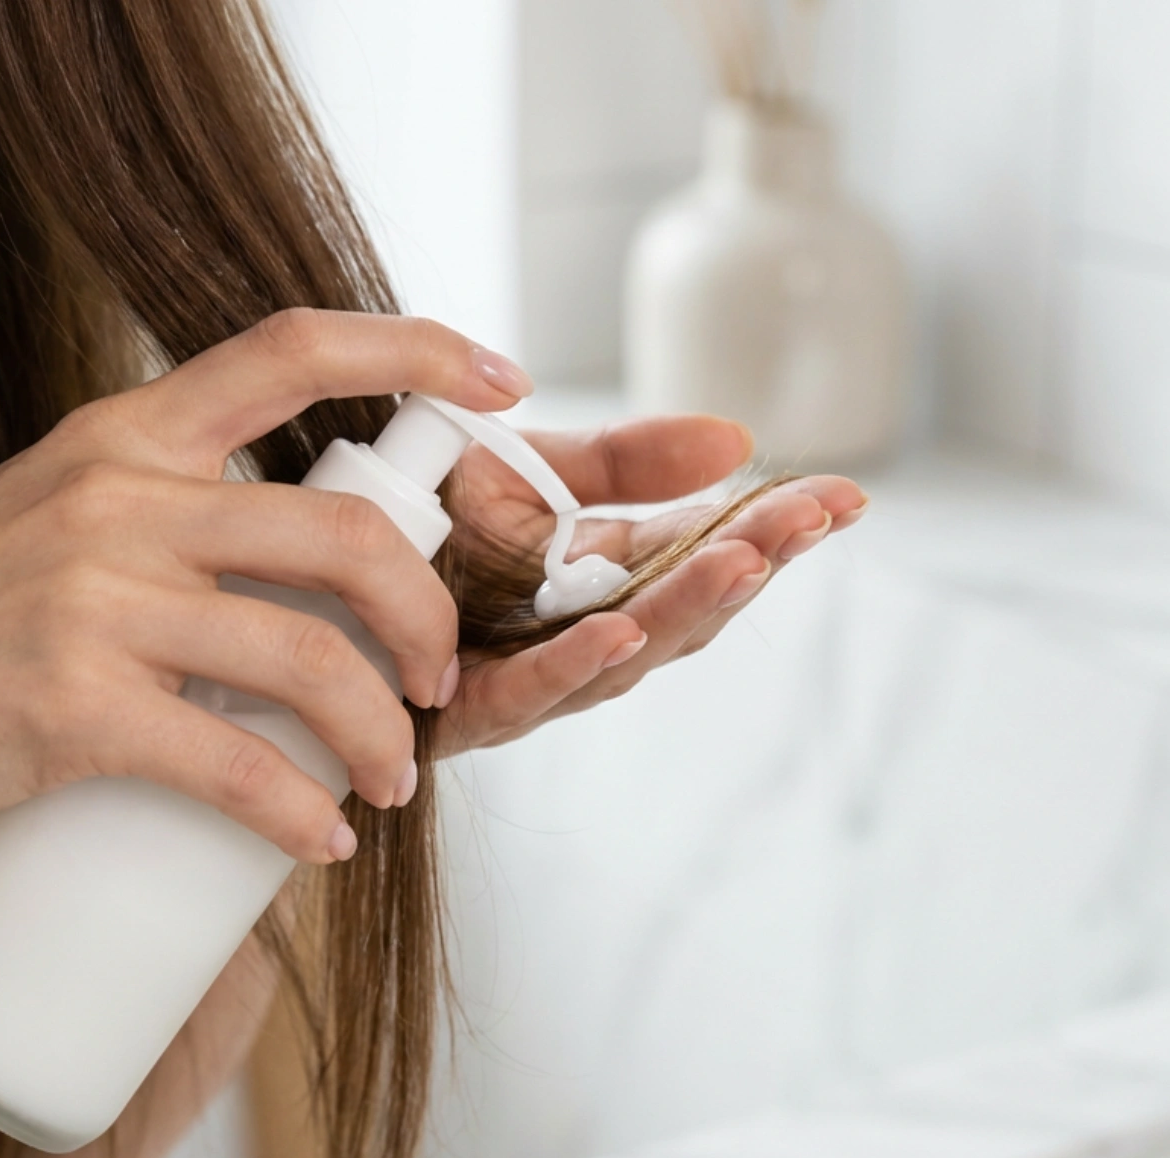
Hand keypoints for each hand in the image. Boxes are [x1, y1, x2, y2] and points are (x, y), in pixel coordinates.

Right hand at [0, 310, 533, 867]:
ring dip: (383, 733)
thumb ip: (163, 513)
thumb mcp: (51, 516)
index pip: (291, 349)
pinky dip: (297, 815)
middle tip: (440, 680)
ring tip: (394, 781)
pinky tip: (319, 844)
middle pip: (344, 533)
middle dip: (427, 614)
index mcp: (121, 436)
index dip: (415, 352)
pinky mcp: (73, 708)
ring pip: (309, 658)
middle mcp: (117, 498)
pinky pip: (235, 762)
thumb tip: (305, 569)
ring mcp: (94, 601)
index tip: (506, 383)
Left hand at [436, 416, 866, 752]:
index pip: (711, 550)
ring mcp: (537, 680)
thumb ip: (627, 461)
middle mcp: (587, 636)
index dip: (777, 527)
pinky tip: (623, 630)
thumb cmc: (427, 529)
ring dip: (686, 608)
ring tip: (740, 561)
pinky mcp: (471, 709)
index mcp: (611, 577)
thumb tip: (736, 435)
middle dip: (753, 562)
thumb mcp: (532, 471)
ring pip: (629, 654)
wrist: (324, 574)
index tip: (846, 496)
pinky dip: (577, 661)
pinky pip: (530, 688)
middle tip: (810, 520)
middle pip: (688, 609)